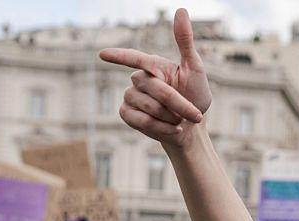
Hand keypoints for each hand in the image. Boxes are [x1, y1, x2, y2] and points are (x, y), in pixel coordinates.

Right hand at [99, 8, 211, 145]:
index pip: (134, 58)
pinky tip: (170, 129)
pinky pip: (140, 120)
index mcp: (153, 66)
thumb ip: (185, 41)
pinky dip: (160, 128)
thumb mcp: (195, 68)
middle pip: (154, 88)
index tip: (103, 54)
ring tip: (178, 120)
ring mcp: (131, 96)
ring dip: (170, 117)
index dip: (118, 56)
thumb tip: (180, 10)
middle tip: (194, 114)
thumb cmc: (195, 96)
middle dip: (178, 103)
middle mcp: (139, 79)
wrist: (192, 127)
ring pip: (148, 106)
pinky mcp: (127, 114)